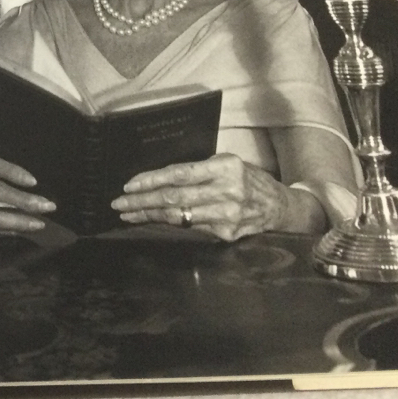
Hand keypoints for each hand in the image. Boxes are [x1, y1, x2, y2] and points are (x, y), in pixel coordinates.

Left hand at [109, 153, 295, 241]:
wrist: (279, 207)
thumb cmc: (247, 179)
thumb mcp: (227, 164)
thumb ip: (198, 170)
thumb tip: (159, 177)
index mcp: (225, 167)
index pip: (180, 174)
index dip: (152, 180)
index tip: (129, 184)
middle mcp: (227, 191)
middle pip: (174, 198)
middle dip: (142, 201)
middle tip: (118, 202)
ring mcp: (227, 215)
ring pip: (178, 216)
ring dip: (148, 215)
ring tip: (127, 213)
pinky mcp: (226, 234)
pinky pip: (190, 228)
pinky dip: (167, 224)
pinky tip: (151, 221)